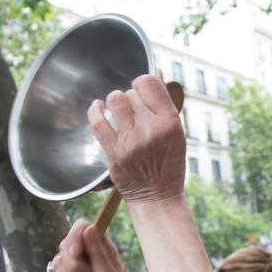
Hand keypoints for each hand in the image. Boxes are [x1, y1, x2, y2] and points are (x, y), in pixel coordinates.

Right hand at [50, 220, 134, 271]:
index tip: (77, 254)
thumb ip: (97, 250)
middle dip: (73, 264)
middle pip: (65, 244)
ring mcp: (74, 266)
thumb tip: (88, 227)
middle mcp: (86, 253)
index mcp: (100, 246)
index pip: (81, 226)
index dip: (75, 238)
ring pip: (57, 261)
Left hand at [87, 75, 185, 203]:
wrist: (157, 198)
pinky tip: (98, 107)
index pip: (150, 84)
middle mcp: (151, 130)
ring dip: (115, 102)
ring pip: (115, 101)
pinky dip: (95, 110)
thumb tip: (155, 73)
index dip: (142, 83)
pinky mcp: (114, 153)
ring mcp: (131, 141)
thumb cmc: (168, 164)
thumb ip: (164, 106)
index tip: (141, 91)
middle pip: (131, 94)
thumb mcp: (176, 133)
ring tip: (119, 112)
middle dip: (131, 100)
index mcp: (170, 123)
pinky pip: (98, 122)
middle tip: (134, 113)